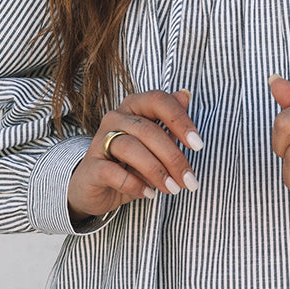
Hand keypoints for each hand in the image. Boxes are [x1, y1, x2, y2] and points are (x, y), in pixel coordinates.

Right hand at [67, 89, 202, 223]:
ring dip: (156, 171)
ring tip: (172, 189)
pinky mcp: (91, 166)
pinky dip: (134, 184)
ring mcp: (100, 141)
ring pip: (130, 147)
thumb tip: (186, 95)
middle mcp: (115, 118)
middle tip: (189, 180)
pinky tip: (149, 194)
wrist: (96, 188)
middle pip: (148, 130)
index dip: (180, 120)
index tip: (198, 145)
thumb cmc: (130, 162)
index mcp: (133, 107)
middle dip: (173, 157)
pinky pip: (112, 171)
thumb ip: (169, 122)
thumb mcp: (155, 143)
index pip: (158, 101)